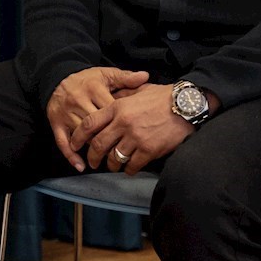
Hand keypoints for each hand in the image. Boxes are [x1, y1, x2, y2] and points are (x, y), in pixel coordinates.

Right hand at [45, 67, 149, 170]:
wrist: (57, 78)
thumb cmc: (86, 80)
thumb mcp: (105, 74)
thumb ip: (125, 77)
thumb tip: (145, 76)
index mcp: (93, 89)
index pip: (111, 110)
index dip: (123, 123)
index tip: (133, 133)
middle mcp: (78, 101)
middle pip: (97, 126)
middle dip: (110, 140)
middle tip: (123, 152)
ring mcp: (66, 113)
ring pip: (82, 135)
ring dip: (94, 150)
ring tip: (109, 161)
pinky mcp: (56, 122)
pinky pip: (62, 141)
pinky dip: (71, 155)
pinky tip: (81, 165)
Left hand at [77, 83, 196, 173]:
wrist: (185, 105)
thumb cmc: (162, 97)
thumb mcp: (136, 90)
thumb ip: (120, 97)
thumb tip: (108, 101)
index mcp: (117, 107)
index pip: (90, 123)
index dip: (79, 136)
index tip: (74, 144)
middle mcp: (123, 123)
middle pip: (98, 145)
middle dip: (92, 157)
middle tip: (92, 162)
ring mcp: (136, 137)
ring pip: (115, 158)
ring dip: (111, 165)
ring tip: (112, 166)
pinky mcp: (149, 150)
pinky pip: (132, 165)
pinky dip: (129, 169)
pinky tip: (130, 168)